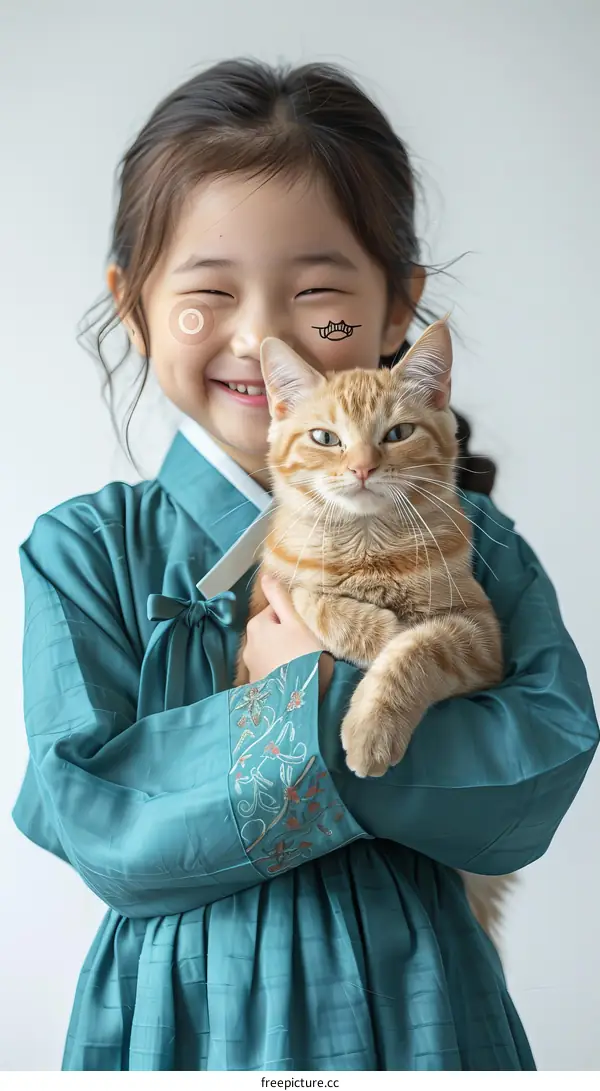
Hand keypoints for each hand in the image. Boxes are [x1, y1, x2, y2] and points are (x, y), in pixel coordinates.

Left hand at [244, 576, 333, 697]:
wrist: (299, 702)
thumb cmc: (303, 656)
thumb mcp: (296, 621)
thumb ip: (280, 597)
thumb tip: (266, 575)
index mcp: (256, 625)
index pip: (277, 610)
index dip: (295, 618)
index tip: (308, 630)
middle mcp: (248, 644)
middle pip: (273, 631)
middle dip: (288, 636)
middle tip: (308, 647)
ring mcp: (251, 668)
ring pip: (272, 651)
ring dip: (285, 654)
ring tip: (302, 664)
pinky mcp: (257, 686)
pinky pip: (271, 670)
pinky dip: (281, 671)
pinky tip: (294, 678)